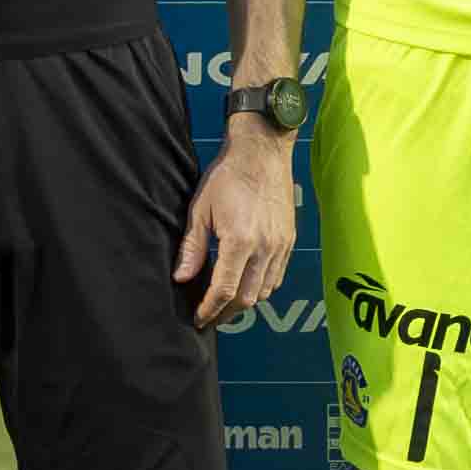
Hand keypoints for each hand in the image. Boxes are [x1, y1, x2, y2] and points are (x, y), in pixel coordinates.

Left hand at [177, 117, 300, 328]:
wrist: (262, 151)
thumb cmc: (228, 175)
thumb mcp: (200, 209)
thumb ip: (192, 248)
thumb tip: (182, 278)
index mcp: (240, 240)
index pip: (224, 290)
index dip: (209, 309)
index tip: (198, 318)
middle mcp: (265, 247)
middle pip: (246, 298)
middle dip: (226, 313)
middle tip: (209, 317)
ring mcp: (280, 245)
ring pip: (264, 291)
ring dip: (244, 303)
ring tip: (225, 305)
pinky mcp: (289, 240)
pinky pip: (277, 277)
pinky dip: (261, 288)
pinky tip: (246, 286)